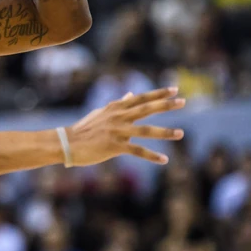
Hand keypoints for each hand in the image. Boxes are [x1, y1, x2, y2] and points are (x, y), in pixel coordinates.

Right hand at [67, 88, 185, 165]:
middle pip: (146, 109)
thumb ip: (118, 105)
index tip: (174, 90)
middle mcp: (118, 116)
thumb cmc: (84, 129)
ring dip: (164, 132)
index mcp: (115, 108)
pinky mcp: (114, 146)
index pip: (141, 98)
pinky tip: (164, 160)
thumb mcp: (102, 113)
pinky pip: (137, 151)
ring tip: (181, 133)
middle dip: (165, 105)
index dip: (158, 94)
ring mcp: (117, 131)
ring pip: (145, 130)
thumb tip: (130, 94)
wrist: (67, 142)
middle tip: (183, 101)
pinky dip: (151, 156)